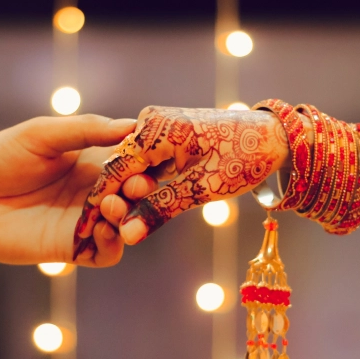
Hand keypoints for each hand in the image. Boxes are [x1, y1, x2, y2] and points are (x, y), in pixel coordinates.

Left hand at [0, 114, 157, 268]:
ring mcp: (84, 220)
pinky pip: (106, 252)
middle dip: (145, 189)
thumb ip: (86, 130)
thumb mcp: (42, 134)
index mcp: (91, 159)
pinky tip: (103, 228)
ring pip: (127, 224)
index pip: (134, 159)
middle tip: (137, 184)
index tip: (161, 153)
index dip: (150, 158)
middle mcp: (94, 190)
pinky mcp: (71, 248)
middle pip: (138, 194)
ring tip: (113, 205)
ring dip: (131, 216)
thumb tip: (132, 126)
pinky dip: (114, 243)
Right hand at [73, 106, 290, 254]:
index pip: (113, 170)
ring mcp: (157, 127)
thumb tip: (127, 236)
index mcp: (152, 130)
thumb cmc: (242, 158)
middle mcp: (149, 122)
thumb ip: (160, 210)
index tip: (85, 230)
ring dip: (130, 196)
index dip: (99, 202)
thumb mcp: (200, 189)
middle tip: (105, 234)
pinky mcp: (167, 134)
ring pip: (133, 168)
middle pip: (120, 168)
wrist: (274, 137)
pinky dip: (145, 186)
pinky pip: (147, 163)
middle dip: (115, 201)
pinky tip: (142, 209)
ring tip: (123, 226)